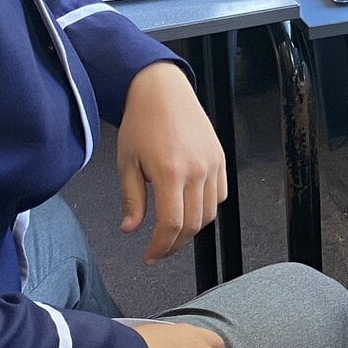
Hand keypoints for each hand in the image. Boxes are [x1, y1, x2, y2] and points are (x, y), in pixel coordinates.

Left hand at [116, 61, 227, 262]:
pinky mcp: (220, 159)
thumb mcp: (127, 162)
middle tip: (158, 250)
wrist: (162, 91)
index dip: (160, 247)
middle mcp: (196, 170)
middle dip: (174, 244)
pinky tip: (189, 208)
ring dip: (191, 229)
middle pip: (192, 225)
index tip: (149, 256)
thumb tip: (131, 229)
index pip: (171, 225)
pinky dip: (206, 209)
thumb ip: (131, 198)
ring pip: (209, 213)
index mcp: (170, 172)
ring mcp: (212, 165)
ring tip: (172, 232)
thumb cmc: (142, 122)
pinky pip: (220, 195)